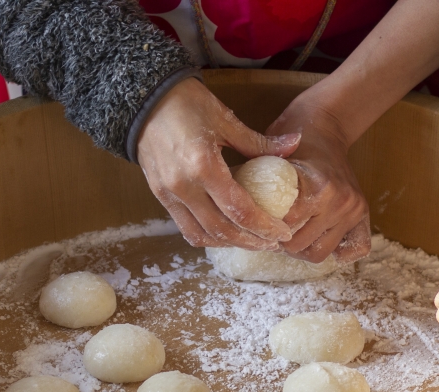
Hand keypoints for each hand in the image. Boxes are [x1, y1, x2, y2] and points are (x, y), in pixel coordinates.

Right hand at [137, 78, 300, 249]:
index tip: (283, 233)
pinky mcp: (160, 196)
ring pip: (202, 235)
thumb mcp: (226, 120)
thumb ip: (260, 142)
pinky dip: (208, 236)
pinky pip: (186, 228)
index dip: (264, 227)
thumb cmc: (187, 104)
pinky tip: (226, 234)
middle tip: (273, 243)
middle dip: (251, 241)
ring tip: (252, 241)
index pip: (239, 210)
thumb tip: (295, 143)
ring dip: (230, 243)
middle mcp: (184, 186)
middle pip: (222, 229)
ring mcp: (168, 194)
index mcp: (203, 166)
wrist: (144, 99)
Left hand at [266, 98, 370, 263]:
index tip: (254, 224)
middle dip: (279, 242)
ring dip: (301, 248)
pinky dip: (337, 251)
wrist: (327, 124)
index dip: (263, 229)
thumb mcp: (270, 157)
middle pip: (299, 245)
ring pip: (319, 253)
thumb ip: (253, 183)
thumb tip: (225, 208)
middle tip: (268, 231)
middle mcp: (340, 201)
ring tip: (289, 234)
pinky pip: (355, 250)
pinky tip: (317, 238)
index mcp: (318, 187)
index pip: (284, 226)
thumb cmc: (293, 140)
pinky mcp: (362, 214)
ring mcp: (353, 210)